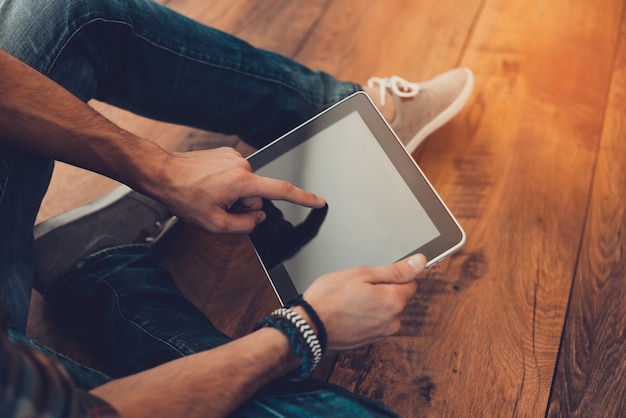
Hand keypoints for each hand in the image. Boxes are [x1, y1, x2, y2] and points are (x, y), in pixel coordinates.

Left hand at [156, 147, 325, 233]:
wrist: (163, 173)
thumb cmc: (184, 197)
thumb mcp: (215, 225)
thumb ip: (245, 225)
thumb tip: (258, 216)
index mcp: (242, 182)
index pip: (280, 191)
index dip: (303, 198)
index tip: (318, 201)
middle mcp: (242, 165)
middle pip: (257, 195)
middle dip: (243, 205)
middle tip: (218, 207)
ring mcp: (233, 157)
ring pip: (245, 186)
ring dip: (233, 195)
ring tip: (209, 195)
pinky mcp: (225, 154)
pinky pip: (235, 176)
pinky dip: (226, 184)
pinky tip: (208, 186)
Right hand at [303, 253, 426, 350]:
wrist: (309, 327)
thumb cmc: (329, 299)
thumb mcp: (362, 274)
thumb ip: (395, 270)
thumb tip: (420, 262)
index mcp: (394, 301)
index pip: (411, 282)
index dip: (393, 275)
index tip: (375, 275)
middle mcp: (393, 321)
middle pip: (398, 297)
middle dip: (383, 289)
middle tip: (359, 286)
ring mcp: (382, 333)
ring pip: (386, 309)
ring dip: (374, 303)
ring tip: (351, 299)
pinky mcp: (370, 340)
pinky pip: (376, 321)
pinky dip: (366, 315)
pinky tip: (349, 310)